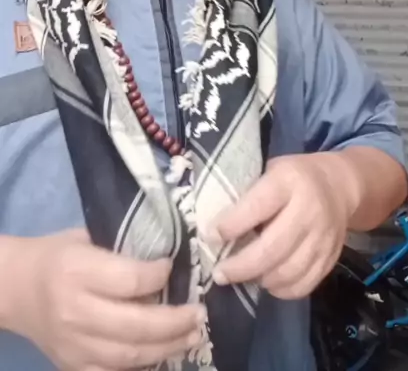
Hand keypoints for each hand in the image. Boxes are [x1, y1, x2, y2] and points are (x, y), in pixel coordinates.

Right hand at [4, 229, 205, 370]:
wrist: (15, 288)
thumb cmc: (57, 255)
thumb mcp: (85, 238)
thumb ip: (121, 251)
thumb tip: (168, 258)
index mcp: (78, 271)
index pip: (130, 280)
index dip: (160, 276)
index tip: (174, 267)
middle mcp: (75, 311)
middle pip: (135, 325)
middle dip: (175, 322)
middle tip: (199, 314)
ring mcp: (73, 345)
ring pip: (129, 355)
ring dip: (167, 347)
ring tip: (192, 336)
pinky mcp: (72, 366)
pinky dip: (142, 366)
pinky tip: (163, 353)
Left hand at [212, 153, 357, 299]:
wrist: (339, 185)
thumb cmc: (293, 176)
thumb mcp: (271, 170)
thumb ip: (250, 194)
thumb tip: (216, 227)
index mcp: (288, 181)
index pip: (256, 207)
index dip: (231, 225)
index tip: (210, 236)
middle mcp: (308, 209)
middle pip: (272, 248)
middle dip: (240, 266)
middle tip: (219, 274)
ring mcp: (323, 237)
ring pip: (287, 272)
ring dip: (259, 280)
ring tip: (241, 278)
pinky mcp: (331, 258)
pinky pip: (304, 284)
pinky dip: (281, 290)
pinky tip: (266, 282)